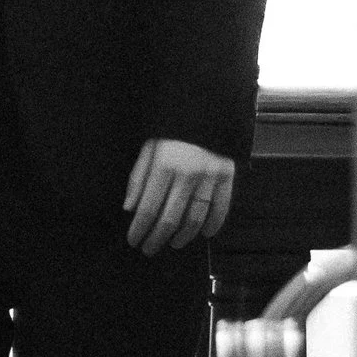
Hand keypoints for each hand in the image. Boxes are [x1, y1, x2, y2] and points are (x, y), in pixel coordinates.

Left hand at [123, 136, 234, 255]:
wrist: (206, 107)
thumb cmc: (172, 128)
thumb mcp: (149, 146)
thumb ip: (138, 177)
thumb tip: (129, 207)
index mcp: (163, 165)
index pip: (148, 208)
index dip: (139, 228)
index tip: (133, 240)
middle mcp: (187, 174)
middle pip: (170, 218)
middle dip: (156, 238)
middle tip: (149, 249)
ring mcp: (209, 177)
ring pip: (195, 218)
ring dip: (183, 236)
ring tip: (173, 244)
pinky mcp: (227, 176)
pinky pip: (221, 207)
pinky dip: (214, 224)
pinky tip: (205, 234)